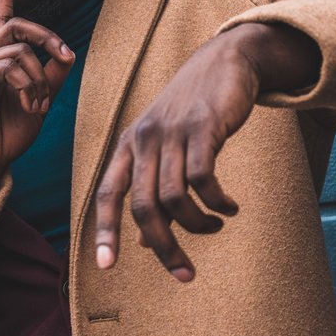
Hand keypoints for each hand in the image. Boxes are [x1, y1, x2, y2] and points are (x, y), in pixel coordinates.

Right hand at [0, 0, 75, 206]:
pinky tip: (30, 107)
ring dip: (40, 78)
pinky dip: (29, 87)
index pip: (2, 18)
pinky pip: (11, 67)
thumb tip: (67, 53)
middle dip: (48, 36)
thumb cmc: (8, 133)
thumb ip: (51, 76)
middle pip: (18, 25)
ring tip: (39, 104)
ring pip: (20, 50)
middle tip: (64, 55)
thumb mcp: (39, 100)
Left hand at [92, 22, 321, 279]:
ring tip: (215, 226)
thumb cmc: (192, 108)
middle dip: (163, 247)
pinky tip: (230, 207)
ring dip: (197, 225)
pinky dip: (217, 202)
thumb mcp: (163, 143)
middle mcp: (144, 139)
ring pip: (173, 198)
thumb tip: (141, 239)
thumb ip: (149, 184)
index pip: (107, 194)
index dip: (105, 231)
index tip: (105, 266)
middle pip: (142, 207)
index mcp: (128, 145)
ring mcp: (172, 132)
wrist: (224, 61)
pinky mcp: (203, 128)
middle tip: (184, 274)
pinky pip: (203, 179)